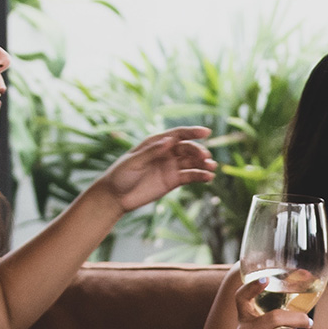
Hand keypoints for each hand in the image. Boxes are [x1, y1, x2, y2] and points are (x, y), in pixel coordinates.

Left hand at [84, 126, 216, 212]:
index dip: (192, 132)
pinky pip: (190, 176)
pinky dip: (200, 176)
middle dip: (198, 151)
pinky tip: (208, 178)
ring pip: (191, 162)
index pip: (178, 134)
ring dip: (203, 163)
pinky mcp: (173, 181)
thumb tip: (170, 140)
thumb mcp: (134, 162)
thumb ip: (152, 152)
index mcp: (156, 143)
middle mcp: (166, 153)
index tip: (206, 132)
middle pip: (187, 148)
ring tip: (212, 167)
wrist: (115, 197)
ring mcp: (170, 167)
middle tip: (205, 157)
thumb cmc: (120, 175)